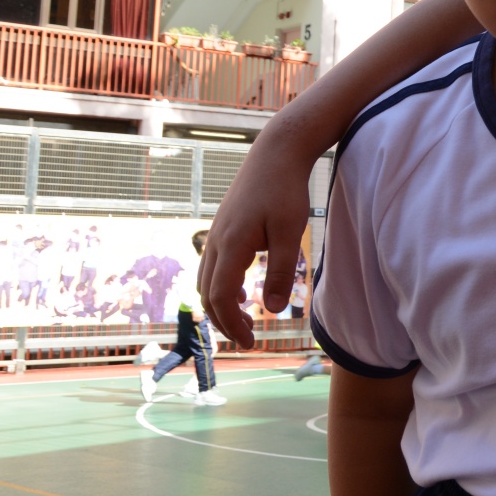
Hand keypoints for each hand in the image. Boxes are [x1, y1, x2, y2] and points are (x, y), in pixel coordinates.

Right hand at [198, 128, 315, 348]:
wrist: (276, 153)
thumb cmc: (285, 191)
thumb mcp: (288, 233)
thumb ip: (281, 272)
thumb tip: (275, 311)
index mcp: (231, 246)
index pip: (221, 297)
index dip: (232, 324)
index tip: (250, 342)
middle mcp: (216, 242)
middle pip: (208, 293)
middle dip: (224, 321)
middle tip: (247, 340)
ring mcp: (216, 234)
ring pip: (207, 280)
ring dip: (221, 304)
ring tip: (244, 320)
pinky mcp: (223, 228)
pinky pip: (214, 266)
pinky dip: (223, 285)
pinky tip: (244, 292)